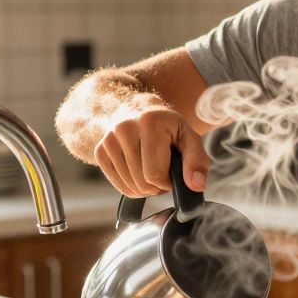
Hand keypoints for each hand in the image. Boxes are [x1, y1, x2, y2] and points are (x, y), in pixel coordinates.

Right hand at [94, 105, 210, 196]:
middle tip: (162, 171)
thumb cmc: (167, 127)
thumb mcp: (188, 138)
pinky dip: (131, 186)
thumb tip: (196, 185)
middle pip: (142, 183)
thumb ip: (197, 161)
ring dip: (144, 187)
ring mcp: (109, 139)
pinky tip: (138, 171)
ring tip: (150, 169)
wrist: (138, 111)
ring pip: (130, 186)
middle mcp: (125, 128)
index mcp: (150, 123)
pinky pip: (118, 185)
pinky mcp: (100, 151)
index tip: (171, 172)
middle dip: (156, 186)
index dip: (167, 182)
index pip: (155, 174)